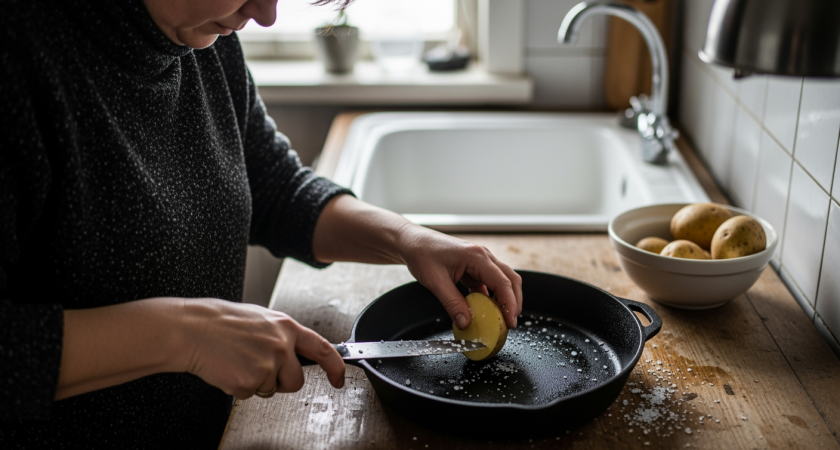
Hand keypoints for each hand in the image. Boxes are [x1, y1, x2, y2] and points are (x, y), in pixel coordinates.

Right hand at [178, 299, 344, 398]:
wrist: (191, 329)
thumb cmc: (220, 322)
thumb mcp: (260, 319)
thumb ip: (280, 335)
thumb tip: (293, 350)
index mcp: (286, 327)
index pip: (323, 349)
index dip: (335, 367)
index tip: (339, 378)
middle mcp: (281, 346)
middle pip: (297, 380)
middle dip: (282, 382)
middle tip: (259, 368)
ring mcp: (267, 365)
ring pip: (272, 389)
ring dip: (258, 383)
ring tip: (239, 362)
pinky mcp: (250, 382)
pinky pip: (250, 394)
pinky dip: (238, 386)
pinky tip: (228, 368)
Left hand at [396, 224, 522, 329]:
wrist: (412, 241)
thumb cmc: (422, 254)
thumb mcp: (435, 282)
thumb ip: (452, 304)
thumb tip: (466, 323)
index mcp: (476, 256)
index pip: (502, 282)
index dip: (510, 304)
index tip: (510, 321)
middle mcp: (483, 256)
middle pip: (510, 279)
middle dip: (514, 301)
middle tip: (510, 323)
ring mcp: (480, 260)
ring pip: (502, 280)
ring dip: (504, 298)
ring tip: (501, 318)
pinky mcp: (474, 266)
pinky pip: (489, 282)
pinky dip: (491, 296)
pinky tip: (486, 309)